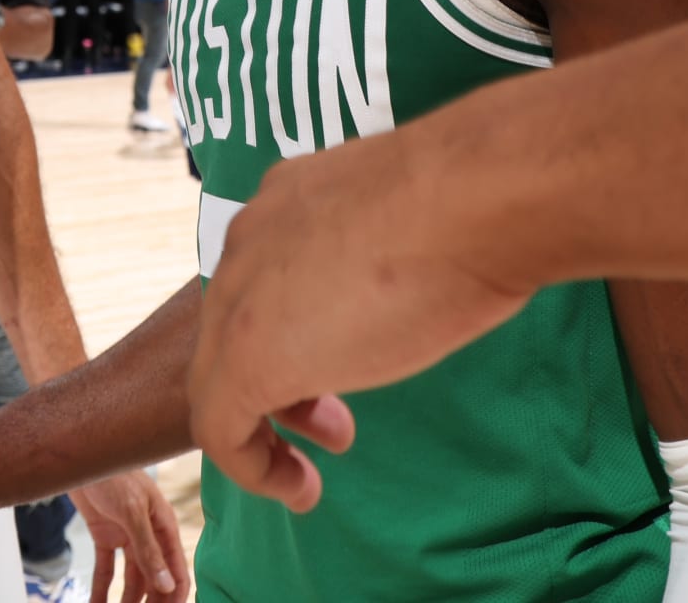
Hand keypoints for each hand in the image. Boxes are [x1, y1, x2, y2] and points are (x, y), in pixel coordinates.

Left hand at [71, 469, 188, 601]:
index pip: (176, 570)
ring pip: (131, 578)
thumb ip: (148, 549)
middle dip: (150, 602)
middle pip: (154, 579)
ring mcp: (126, 536)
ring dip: (126, 601)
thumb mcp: (132, 511)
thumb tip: (166, 584)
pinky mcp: (105, 535)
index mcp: (163, 527)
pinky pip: (105, 569)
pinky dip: (100, 589)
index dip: (174, 596)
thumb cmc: (113, 472)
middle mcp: (148, 534)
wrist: (82, 453)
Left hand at [188, 132, 523, 505]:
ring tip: (307, 470)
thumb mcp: (412, 215)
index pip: (265, 275)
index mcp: (286, 199)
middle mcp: (249, 238)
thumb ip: (388, 237)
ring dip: (260, 427)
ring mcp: (239, 294)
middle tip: (336, 424)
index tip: (347, 359)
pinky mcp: (248, 355)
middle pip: (235, 323)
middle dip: (282, 381)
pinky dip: (251, 467)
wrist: (469, 198)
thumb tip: (424, 254)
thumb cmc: (470, 201)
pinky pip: (219, 424)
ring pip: (217, 373)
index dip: (298, 329)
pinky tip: (299, 489)